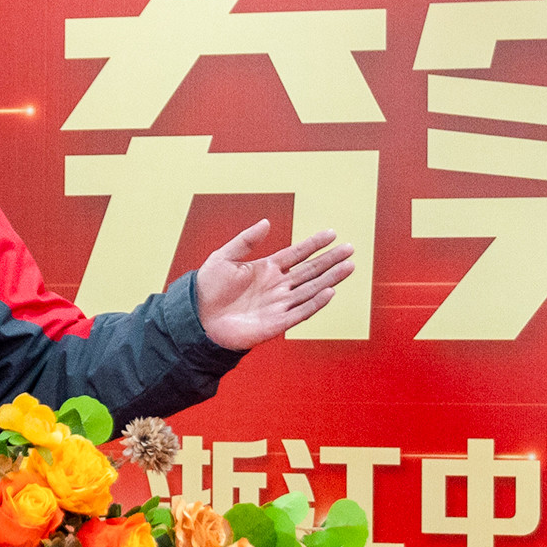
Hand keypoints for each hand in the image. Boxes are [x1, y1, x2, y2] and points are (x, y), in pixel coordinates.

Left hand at [193, 219, 354, 350]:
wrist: (196, 318)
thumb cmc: (207, 288)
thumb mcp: (224, 257)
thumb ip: (246, 240)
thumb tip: (267, 222)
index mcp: (266, 269)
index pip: (297, 254)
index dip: (314, 244)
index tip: (332, 233)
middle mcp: (277, 286)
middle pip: (310, 271)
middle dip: (330, 260)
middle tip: (350, 249)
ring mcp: (278, 304)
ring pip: (310, 290)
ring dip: (330, 279)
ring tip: (349, 266)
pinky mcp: (276, 324)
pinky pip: (300, 312)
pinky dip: (315, 303)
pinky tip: (330, 292)